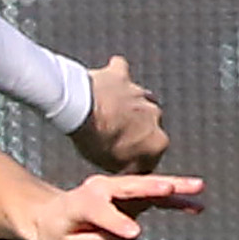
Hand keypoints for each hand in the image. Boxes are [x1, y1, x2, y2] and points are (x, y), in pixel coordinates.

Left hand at [23, 170, 203, 239]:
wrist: (53, 217)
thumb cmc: (58, 233)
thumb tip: (131, 234)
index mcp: (81, 202)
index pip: (99, 210)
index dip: (115, 221)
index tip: (134, 234)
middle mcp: (102, 190)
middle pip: (129, 187)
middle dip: (150, 187)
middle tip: (169, 188)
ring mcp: (120, 191)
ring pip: (150, 188)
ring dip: (175, 187)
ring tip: (199, 187)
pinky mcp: (133, 199)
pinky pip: (157, 200)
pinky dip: (176, 201)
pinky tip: (198, 205)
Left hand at [68, 57, 166, 173]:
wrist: (81, 108)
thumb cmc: (95, 140)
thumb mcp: (111, 166)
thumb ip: (125, 165)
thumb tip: (128, 166)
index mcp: (157, 141)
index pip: (152, 156)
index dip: (137, 161)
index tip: (123, 163)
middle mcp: (155, 115)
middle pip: (147, 126)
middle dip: (133, 132)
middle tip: (112, 139)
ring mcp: (139, 93)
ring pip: (137, 101)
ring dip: (125, 107)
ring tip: (106, 114)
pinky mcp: (121, 75)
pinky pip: (121, 72)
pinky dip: (115, 77)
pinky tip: (105, 81)